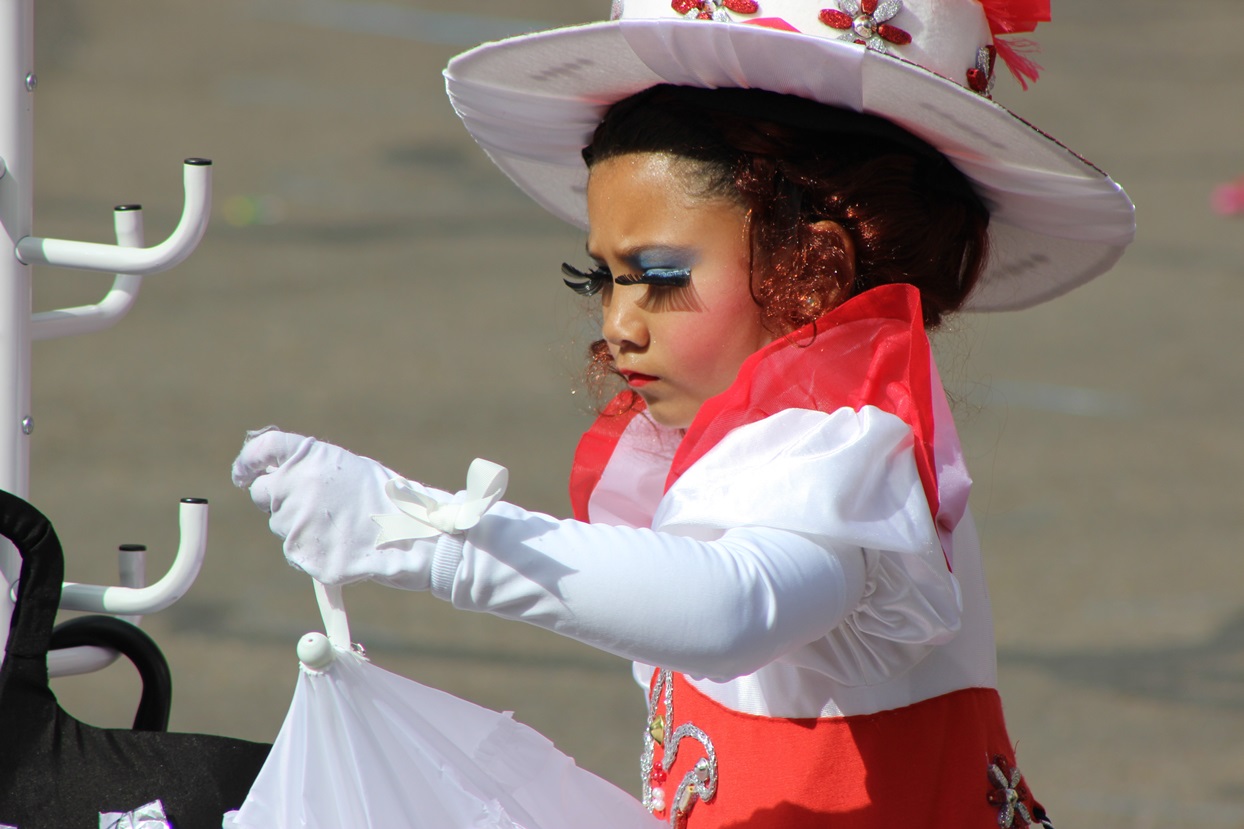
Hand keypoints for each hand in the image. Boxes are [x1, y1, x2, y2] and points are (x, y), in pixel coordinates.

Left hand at [231, 427, 434, 587]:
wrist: (414, 536)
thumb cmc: (387, 498)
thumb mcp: (349, 469)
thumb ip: (310, 468)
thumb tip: (277, 475)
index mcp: (310, 457)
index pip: (262, 449)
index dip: (248, 461)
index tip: (243, 474)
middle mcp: (296, 486)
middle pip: (263, 494)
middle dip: (277, 500)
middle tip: (312, 508)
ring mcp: (297, 522)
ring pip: (281, 526)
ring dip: (301, 528)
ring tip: (341, 528)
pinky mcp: (302, 554)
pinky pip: (296, 552)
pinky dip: (314, 551)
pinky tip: (342, 546)